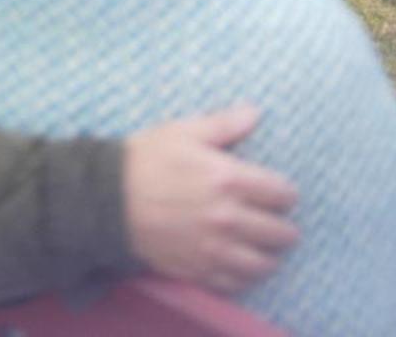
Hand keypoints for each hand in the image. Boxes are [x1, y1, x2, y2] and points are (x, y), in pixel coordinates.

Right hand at [123, 103, 297, 293]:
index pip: (280, 193)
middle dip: (284, 228)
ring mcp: (214, 248)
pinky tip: (243, 267)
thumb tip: (255, 113)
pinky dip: (244, 277)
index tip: (283, 194)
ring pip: (262, 264)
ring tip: (268, 251)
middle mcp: (228, 217)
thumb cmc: (147, 158)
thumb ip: (224, 124)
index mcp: (229, 179)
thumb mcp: (185, 131)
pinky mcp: (198, 269)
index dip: (286, 193)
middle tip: (282, 225)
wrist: (109, 198)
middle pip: (278, 232)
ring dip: (270, 257)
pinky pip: (235, 282)